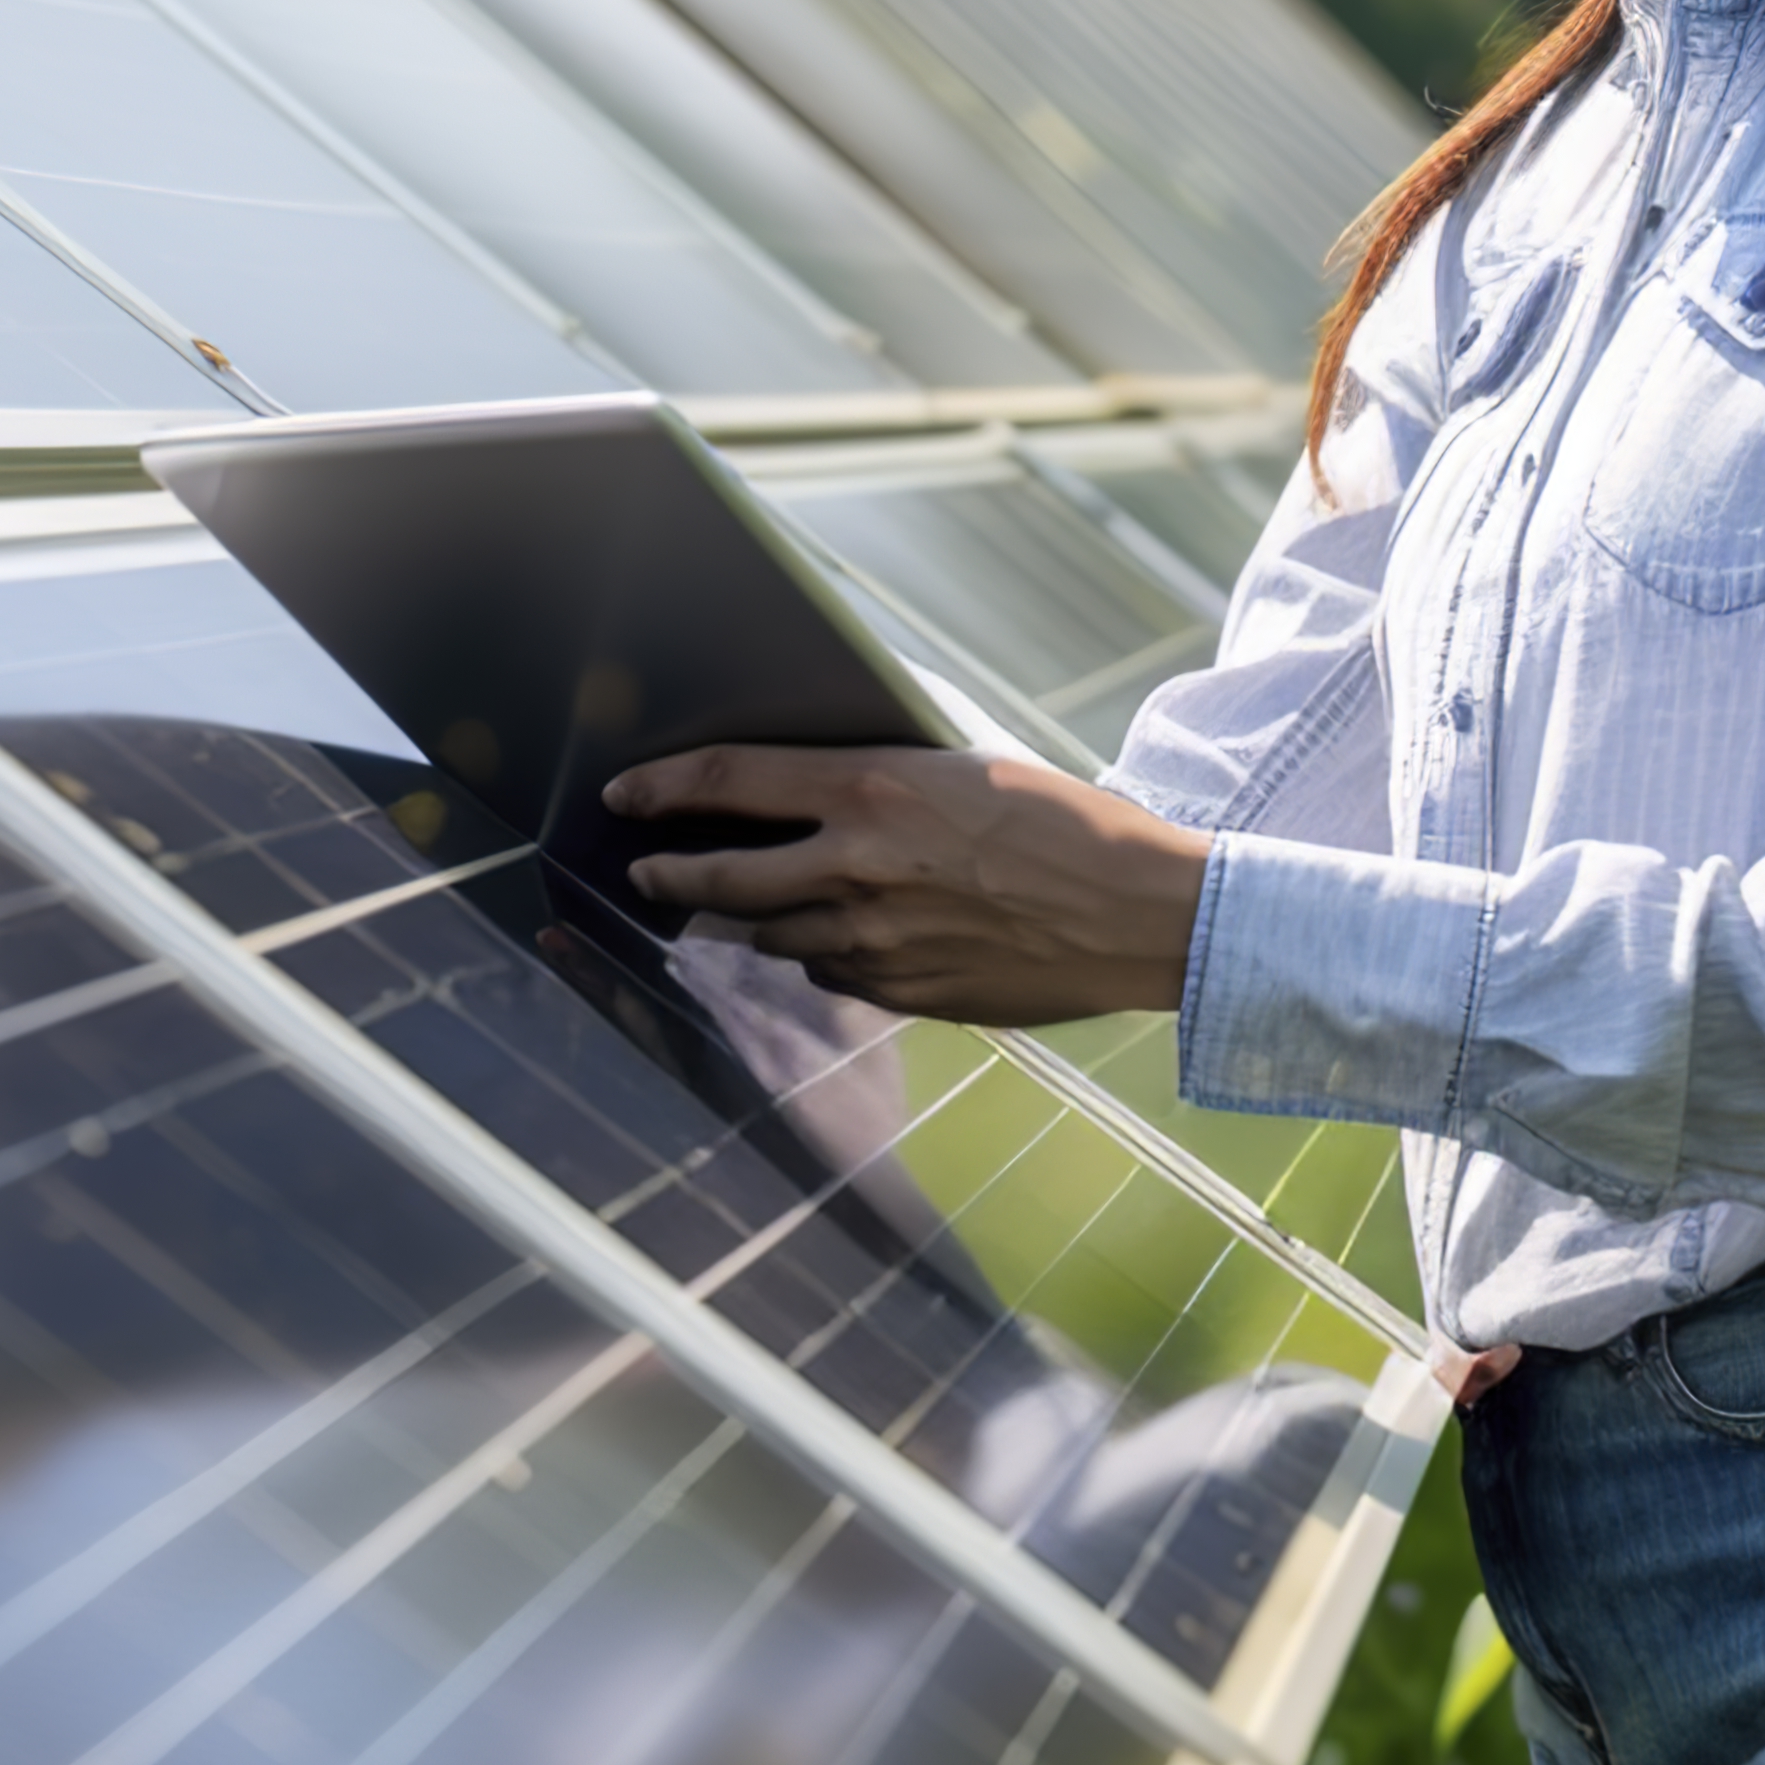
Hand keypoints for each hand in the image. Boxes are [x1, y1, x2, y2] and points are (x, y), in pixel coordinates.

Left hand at [605, 744, 1210, 1025]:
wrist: (1138, 911)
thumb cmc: (1069, 824)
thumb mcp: (967, 772)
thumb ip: (881, 787)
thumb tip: (817, 793)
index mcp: (871, 789)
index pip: (728, 779)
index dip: (662, 787)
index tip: (626, 796)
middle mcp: (854, 865)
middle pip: (720, 875)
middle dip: (671, 874)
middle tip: (649, 872)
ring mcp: (872, 939)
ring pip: (771, 934)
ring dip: (750, 920)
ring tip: (740, 908)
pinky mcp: (900, 992)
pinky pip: (831, 976)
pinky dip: (823, 957)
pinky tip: (843, 942)